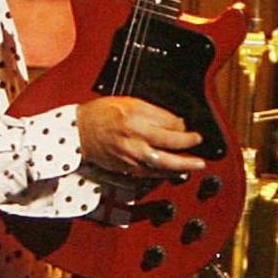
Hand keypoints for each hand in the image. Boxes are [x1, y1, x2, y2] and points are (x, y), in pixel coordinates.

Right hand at [77, 96, 205, 174]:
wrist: (78, 131)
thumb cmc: (101, 114)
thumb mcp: (128, 103)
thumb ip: (154, 113)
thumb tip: (176, 122)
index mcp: (134, 120)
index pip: (167, 125)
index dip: (183, 129)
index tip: (191, 130)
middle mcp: (133, 140)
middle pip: (167, 147)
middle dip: (187, 148)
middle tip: (199, 147)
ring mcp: (130, 156)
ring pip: (161, 165)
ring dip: (181, 166)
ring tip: (196, 165)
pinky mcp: (126, 168)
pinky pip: (151, 173)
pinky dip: (165, 173)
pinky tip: (176, 172)